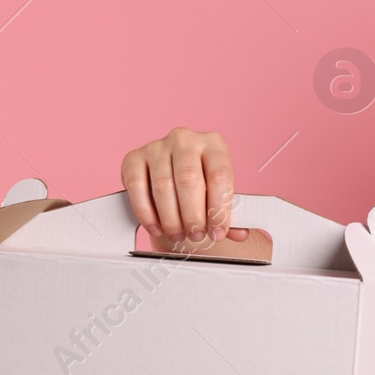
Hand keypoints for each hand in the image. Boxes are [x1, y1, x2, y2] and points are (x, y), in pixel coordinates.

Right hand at [120, 126, 261, 254]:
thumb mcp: (218, 197)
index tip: (217, 232)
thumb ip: (230, 214)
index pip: (219, 176)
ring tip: (179, 235)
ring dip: (171, 218)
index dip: (219, 209)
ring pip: (163, 186)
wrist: (173, 180)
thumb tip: (240, 233)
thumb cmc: (201, 188)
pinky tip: (157, 227)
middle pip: (189, 180)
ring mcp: (157, 146)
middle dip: (193, 215)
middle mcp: (185, 139)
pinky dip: (146, 213)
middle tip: (196, 235)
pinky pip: (137, 187)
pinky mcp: (134, 157)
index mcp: (214, 144)